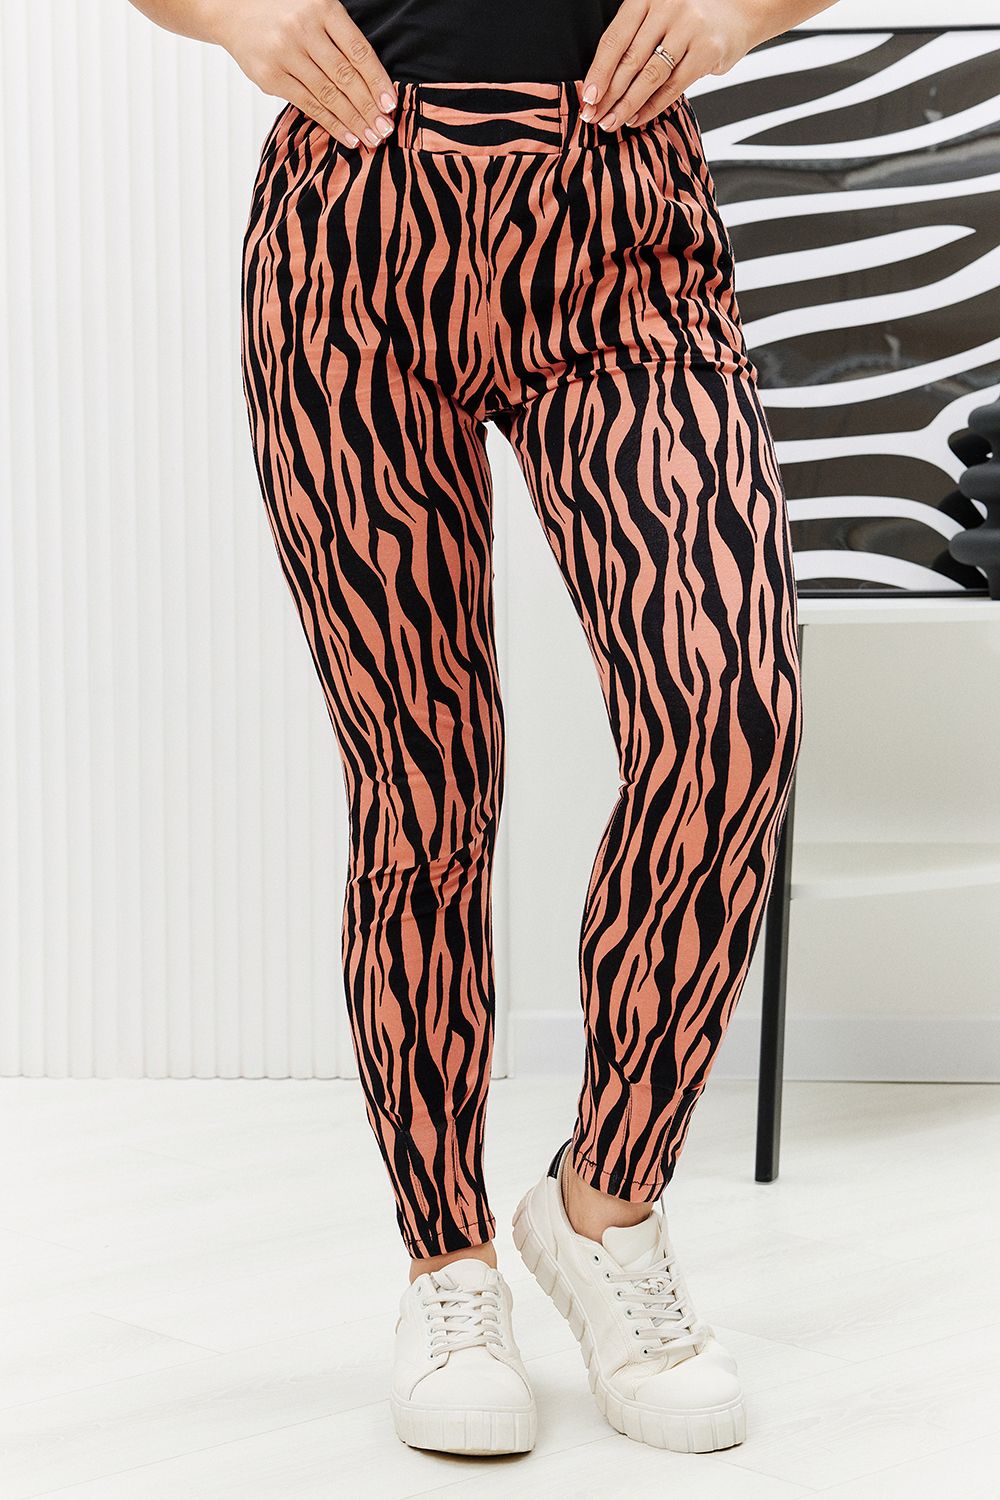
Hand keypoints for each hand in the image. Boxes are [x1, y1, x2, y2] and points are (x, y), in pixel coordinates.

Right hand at [208, 0, 397, 147]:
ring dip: (353, 121)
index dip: (377, 80)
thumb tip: (375, 86)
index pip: (358, 51)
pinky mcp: (270, 76)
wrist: (233, 10)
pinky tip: (349, 137)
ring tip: (372, 138)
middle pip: (345, 77)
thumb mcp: (315, 10)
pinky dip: (331, 124)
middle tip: (386, 130)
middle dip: (369, 107)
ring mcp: (284, 53)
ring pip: (328, 95)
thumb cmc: (285, 13)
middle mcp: (303, 29)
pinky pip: (308, 105)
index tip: (391, 104)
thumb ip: (340, 39)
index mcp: (322, 7)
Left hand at [581, 0, 764, 129]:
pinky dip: (652, 106)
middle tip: (594, 117)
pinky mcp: (706, 50)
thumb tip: (602, 84)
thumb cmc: (691, 18)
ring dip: (627, 104)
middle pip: (629, 59)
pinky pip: (673, 86)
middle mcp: (667, 7)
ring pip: (650, 75)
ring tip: (612, 122)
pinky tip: (637, 118)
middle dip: (609, 94)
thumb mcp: (658, 16)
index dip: (599, 71)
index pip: (615, 38)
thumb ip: (635, 40)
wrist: (740, 11)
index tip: (588, 97)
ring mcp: (689, 27)